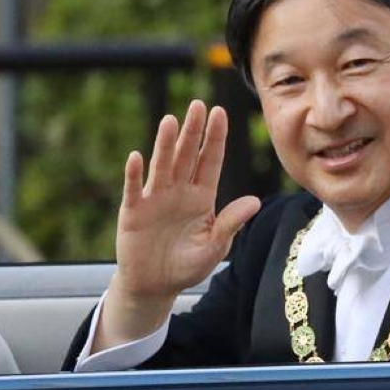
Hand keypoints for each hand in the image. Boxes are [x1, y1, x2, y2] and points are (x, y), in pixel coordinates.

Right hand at [113, 100, 259, 302]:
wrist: (156, 285)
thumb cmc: (188, 264)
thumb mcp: (215, 246)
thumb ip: (230, 223)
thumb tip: (255, 202)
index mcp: (202, 196)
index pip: (211, 161)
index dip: (215, 137)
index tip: (220, 112)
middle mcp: (179, 191)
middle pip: (188, 155)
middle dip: (193, 131)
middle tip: (198, 104)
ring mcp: (156, 199)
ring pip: (163, 165)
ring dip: (166, 144)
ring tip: (171, 120)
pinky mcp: (134, 212)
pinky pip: (135, 189)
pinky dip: (135, 174)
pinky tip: (137, 156)